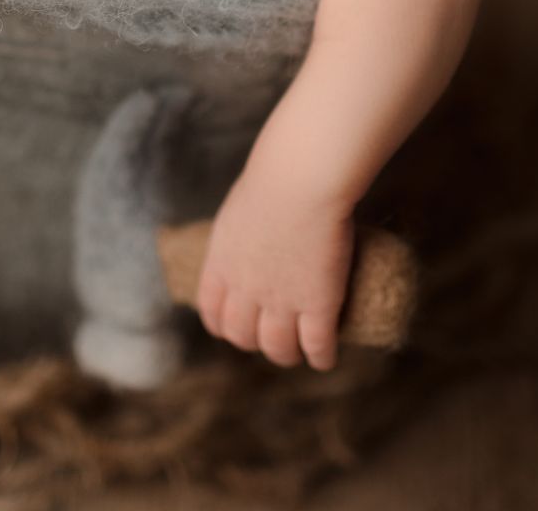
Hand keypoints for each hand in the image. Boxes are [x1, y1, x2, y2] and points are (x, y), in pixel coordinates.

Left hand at [195, 166, 355, 370]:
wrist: (301, 181)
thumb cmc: (275, 179)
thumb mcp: (241, 207)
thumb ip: (243, 228)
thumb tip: (255, 222)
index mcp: (222, 264)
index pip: (213, 312)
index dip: (223, 326)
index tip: (234, 328)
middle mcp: (245, 290)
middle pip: (243, 336)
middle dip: (255, 343)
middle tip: (271, 339)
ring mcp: (281, 301)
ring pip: (279, 347)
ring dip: (287, 355)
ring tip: (299, 353)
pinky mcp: (318, 304)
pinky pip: (317, 346)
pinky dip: (321, 357)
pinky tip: (325, 358)